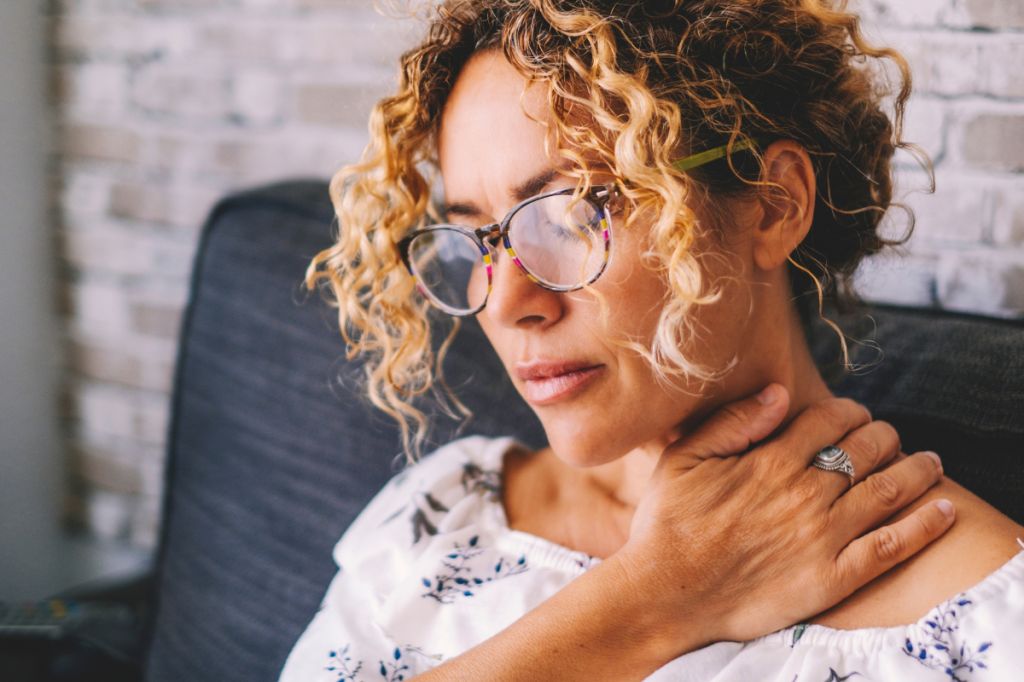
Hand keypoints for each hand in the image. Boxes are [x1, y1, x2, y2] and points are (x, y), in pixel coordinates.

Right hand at [617, 383, 951, 649]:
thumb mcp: (684, 458)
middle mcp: (805, 493)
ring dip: (918, 469)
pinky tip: (943, 510)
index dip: (850, 410)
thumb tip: (778, 391)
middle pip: (868, 448)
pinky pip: (892, 546)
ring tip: (931, 462)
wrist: (667, 593)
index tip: (855, 414)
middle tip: (889, 436)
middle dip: (885, 434)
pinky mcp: (833, 577)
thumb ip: (733, 422)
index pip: (830, 419)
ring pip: (889, 489)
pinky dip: (924, 525)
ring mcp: (823, 535)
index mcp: (771, 460)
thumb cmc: (668, 523)